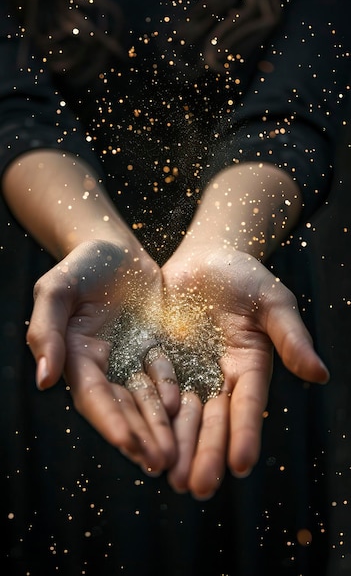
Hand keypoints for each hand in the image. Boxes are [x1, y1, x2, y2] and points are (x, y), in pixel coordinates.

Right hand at [27, 240, 179, 473]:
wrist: (118, 251)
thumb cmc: (82, 265)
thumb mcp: (57, 288)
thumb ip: (47, 330)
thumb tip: (43, 380)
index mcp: (77, 358)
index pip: (94, 397)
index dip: (110, 421)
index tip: (128, 444)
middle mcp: (105, 369)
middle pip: (124, 408)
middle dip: (141, 436)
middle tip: (161, 462)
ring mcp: (132, 363)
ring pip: (148, 401)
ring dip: (162, 428)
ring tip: (179, 454)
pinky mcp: (157, 353)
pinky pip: (169, 379)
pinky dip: (178, 398)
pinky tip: (194, 416)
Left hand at [162, 247, 328, 497]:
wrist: (203, 259)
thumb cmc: (243, 276)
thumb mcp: (271, 301)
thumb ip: (290, 336)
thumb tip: (320, 375)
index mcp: (249, 367)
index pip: (247, 404)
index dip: (245, 433)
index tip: (241, 464)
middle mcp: (218, 378)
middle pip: (213, 421)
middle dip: (206, 453)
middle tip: (197, 487)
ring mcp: (188, 373)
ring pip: (183, 417)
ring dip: (178, 448)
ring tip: (170, 478)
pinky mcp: (158, 364)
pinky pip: (152, 393)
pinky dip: (149, 418)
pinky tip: (141, 443)